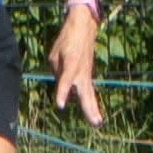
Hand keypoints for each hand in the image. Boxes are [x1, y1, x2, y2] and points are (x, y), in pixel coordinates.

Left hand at [48, 5, 102, 125]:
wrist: (83, 29)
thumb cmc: (66, 41)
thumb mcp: (54, 55)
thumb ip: (57, 71)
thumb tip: (61, 85)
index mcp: (70, 64)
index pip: (65, 81)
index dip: (62, 93)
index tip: (60, 105)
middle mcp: (80, 71)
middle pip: (84, 93)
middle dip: (88, 108)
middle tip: (94, 122)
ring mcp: (86, 74)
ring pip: (89, 94)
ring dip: (93, 109)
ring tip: (97, 123)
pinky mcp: (87, 75)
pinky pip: (89, 91)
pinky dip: (91, 102)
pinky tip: (93, 115)